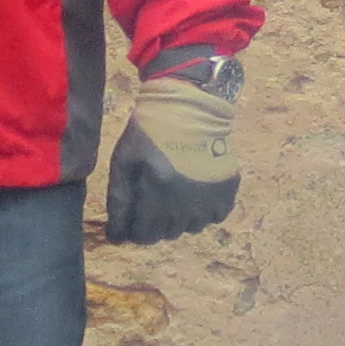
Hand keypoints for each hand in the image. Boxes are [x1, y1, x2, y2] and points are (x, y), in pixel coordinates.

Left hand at [104, 50, 241, 244]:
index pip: (142, 236)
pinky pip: (213, 218)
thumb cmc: (149, 133)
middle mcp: (185, 203)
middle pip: (166, 234)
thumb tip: (117, 238)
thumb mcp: (123, 161)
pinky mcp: (227, 192)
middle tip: (153, 198)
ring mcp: (209, 199)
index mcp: (156, 192)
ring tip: (174, 192)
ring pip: (190, 229)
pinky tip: (195, 191)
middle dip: (155, 223)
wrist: (190, 107)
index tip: (133, 218)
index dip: (133, 230)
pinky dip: (203, 211)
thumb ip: (119, 201)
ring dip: (179, 218)